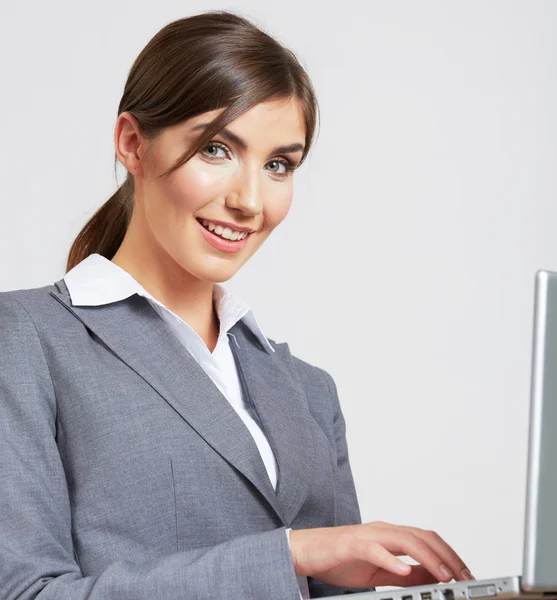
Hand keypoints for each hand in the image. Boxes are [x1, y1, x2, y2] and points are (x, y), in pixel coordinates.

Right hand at [289, 521, 474, 588]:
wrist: (308, 550)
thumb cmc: (341, 558)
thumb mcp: (380, 571)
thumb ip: (406, 572)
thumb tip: (432, 577)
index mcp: (391, 535)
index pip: (427, 540)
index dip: (449, 554)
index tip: (466, 574)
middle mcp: (383, 529)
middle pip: (422, 536)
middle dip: (447, 555)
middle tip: (464, 576)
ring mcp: (369, 534)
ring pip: (405, 539)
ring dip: (427, 557)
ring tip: (443, 575)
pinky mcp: (353, 543)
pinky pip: (375, 549)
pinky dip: (391, 560)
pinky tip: (403, 571)